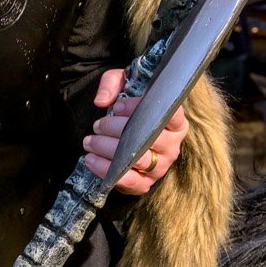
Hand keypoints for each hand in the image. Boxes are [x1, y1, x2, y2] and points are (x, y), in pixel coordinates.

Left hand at [83, 68, 187, 194]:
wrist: (128, 135)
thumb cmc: (130, 109)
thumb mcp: (124, 85)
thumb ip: (112, 83)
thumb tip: (101, 101)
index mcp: (176, 122)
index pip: (168, 114)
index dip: (139, 109)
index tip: (117, 107)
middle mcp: (173, 146)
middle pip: (147, 138)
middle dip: (116, 130)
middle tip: (97, 125)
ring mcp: (161, 166)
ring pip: (137, 159)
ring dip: (108, 150)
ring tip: (90, 141)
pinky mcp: (147, 183)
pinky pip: (130, 181)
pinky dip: (108, 171)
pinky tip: (91, 160)